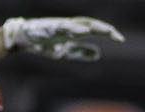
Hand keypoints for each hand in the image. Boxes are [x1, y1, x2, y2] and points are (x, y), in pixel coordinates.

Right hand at [2, 16, 124, 60]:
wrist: (24, 40)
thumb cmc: (45, 43)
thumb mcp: (66, 51)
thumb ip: (82, 51)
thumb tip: (98, 54)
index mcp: (75, 30)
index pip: (95, 29)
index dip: (107, 33)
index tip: (120, 40)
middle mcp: (70, 25)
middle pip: (90, 24)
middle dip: (104, 29)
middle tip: (117, 37)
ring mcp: (60, 25)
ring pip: (79, 24)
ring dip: (93, 27)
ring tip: (104, 31)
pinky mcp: (50, 28)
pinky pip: (63, 27)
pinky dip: (74, 28)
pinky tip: (83, 31)